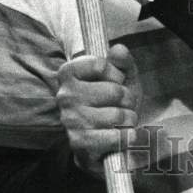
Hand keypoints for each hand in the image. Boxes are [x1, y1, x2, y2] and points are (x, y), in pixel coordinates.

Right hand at [56, 44, 143, 178]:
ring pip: (117, 115)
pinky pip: (115, 137)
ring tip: (122, 121)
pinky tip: (122, 136)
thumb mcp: (122, 77)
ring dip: (129, 119)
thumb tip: (118, 50)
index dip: (117, 74)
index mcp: (68, 73)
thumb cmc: (115, 103)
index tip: (116, 82)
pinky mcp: (79, 143)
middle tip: (123, 105)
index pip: (100, 65)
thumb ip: (122, 60)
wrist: (110, 139)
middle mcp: (64, 96)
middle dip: (127, 99)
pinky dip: (127, 137)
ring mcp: (70, 120)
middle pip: (114, 91)